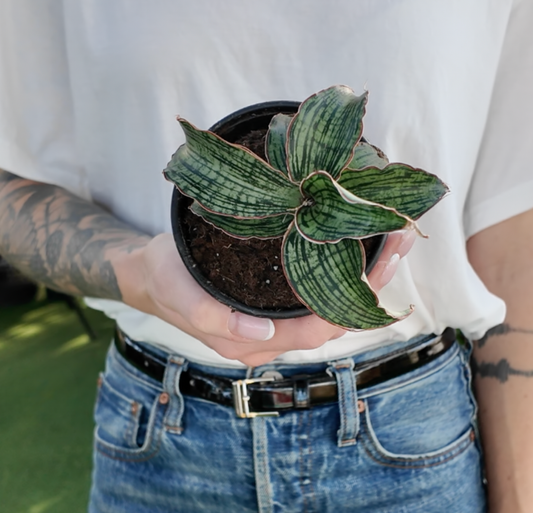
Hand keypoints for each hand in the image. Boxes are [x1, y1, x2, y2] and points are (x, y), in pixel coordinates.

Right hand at [120, 230, 415, 365]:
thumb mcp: (181, 293)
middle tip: (398, 240)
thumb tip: (262, 334)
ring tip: (388, 238)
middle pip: (336, 316)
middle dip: (372, 282)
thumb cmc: (166, 282)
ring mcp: (276, 318)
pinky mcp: (274, 299)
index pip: (319, 329)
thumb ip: (215, 318)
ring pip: (331, 303)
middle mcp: (274, 334)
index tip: (381, 264)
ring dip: (364, 274)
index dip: (355, 302)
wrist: (152, 277)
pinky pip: (317, 292)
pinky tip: (356, 245)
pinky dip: (342, 271)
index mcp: (256, 341)